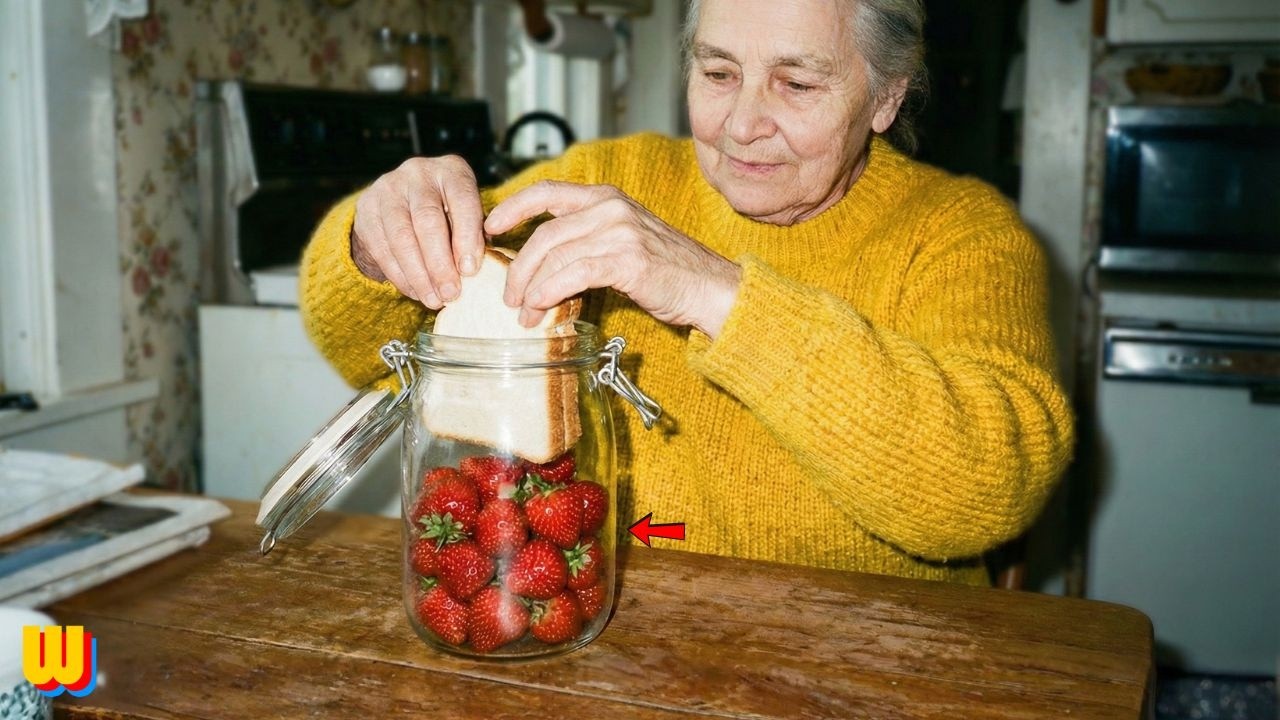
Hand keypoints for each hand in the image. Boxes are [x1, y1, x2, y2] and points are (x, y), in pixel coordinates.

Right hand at [350, 155, 484, 308]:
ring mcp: (388, 189)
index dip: (467, 237)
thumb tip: (473, 270)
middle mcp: (418, 172)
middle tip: (451, 293)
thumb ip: (474, 236)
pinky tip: (415, 292)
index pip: (462, 200)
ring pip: (401, 237)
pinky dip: (400, 275)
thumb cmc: (449, 212)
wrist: (404, 201)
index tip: (470, 271)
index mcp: (451, 170)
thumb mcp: (467, 215)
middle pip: (427, 220)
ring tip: (433, 300)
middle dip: (440, 263)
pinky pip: (382, 248)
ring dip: (419, 275)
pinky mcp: (366, 209)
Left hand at [484, 181, 742, 337]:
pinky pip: (573, 273)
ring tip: (523, 313)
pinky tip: (541, 307)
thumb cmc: (667, 272)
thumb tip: (541, 266)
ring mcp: (620, 231)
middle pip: (543, 233)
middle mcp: (611, 208)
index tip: (490, 227)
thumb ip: (585, 243)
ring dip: (530, 288)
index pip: (547, 192)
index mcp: (607, 198)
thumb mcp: (622, 243)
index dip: (513, 207)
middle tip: (508, 295)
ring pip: (554, 255)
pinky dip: (549, 292)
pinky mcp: (627, 260)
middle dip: (518, 267)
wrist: (711, 288)